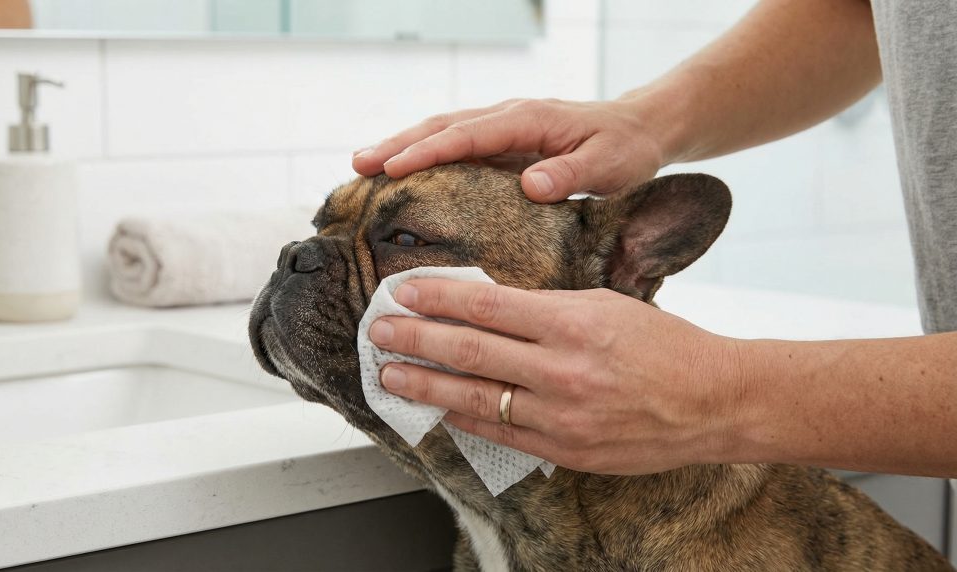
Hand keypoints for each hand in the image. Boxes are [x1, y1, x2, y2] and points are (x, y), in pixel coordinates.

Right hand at [352, 98, 668, 202]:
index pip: (468, 135)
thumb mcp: (607, 165)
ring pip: (443, 131)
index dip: (429, 152)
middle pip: (442, 126)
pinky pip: (455, 144)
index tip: (394, 168)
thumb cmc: (624, 149)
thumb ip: (570, 174)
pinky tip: (402, 171)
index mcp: (527, 120)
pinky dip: (424, 153)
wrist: (638, 130)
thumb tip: (531, 186)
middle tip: (358, 164)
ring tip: (364, 165)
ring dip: (403, 145)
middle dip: (399, 144)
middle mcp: (507, 117)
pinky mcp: (502, 141)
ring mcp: (502, 127)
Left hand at [367, 279, 744, 474]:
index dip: (437, 298)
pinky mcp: (566, 451)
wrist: (713, 401)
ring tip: (390, 374)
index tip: (404, 291)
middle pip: (469, 351)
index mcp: (573, 322)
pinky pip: (500, 433)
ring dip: (425, 384)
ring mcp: (562, 416)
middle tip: (379, 331)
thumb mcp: (606, 305)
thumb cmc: (663, 346)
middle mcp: (562, 370)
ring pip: (475, 397)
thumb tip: (485, 309)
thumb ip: (545, 308)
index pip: (486, 306)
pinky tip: (437, 407)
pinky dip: (463, 418)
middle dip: (415, 339)